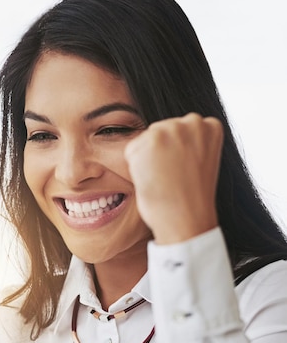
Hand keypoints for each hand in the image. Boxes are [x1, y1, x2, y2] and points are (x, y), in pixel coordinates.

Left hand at [124, 112, 223, 243]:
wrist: (186, 220)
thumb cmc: (191, 200)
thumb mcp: (199, 162)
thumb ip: (187, 145)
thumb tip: (163, 140)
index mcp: (210, 126)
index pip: (180, 131)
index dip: (178, 156)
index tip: (185, 173)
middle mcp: (193, 122)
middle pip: (161, 131)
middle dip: (161, 154)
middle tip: (172, 179)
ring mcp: (172, 129)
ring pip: (146, 140)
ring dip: (148, 160)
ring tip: (164, 180)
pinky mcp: (151, 140)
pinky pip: (132, 151)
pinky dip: (136, 168)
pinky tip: (153, 180)